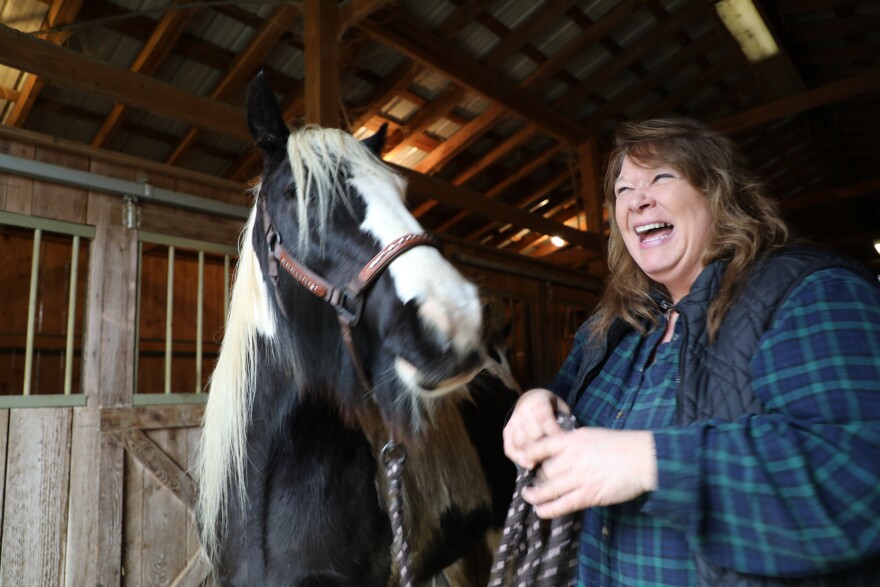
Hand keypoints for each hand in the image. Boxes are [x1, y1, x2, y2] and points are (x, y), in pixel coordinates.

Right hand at [503, 388, 570, 469]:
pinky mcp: (507, 431)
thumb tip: (568, 440)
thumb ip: (564, 419)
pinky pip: (509, 448)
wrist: (530, 399)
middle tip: (555, 454)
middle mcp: (522, 410)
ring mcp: (513, 421)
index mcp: (537, 401)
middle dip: (544, 446)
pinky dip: (518, 458)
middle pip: (532, 434)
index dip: (554, 432)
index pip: (544, 419)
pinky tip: (530, 465)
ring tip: (545, 460)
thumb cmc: (550, 406)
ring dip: (533, 454)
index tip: (563, 443)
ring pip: (521, 442)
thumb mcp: (560, 406)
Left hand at [521, 427, 657, 518]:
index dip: (528, 455)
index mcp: (572, 439)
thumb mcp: (591, 434)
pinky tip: (541, 511)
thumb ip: (573, 442)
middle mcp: (572, 457)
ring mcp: (580, 477)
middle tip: (534, 483)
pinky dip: (549, 509)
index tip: (524, 461)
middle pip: (544, 470)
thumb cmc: (620, 445)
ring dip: (535, 495)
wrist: (642, 457)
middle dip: (537, 478)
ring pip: (549, 488)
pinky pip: (563, 504)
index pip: (541, 446)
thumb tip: (558, 450)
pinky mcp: (589, 494)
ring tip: (529, 497)